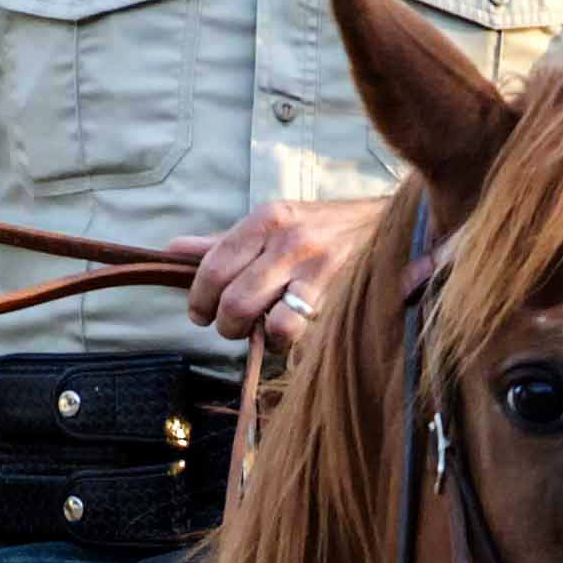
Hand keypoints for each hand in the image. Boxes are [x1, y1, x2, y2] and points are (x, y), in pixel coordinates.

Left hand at [187, 192, 384, 347]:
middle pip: (235, 298)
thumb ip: (225, 242)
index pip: (214, 264)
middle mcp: (289, 241)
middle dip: (225, 323)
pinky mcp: (341, 295)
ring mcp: (317, 269)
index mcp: (266, 219)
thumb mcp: (273, 223)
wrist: (389, 224)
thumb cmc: (322, 228)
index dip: (199, 298)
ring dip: (256, 337)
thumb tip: (173, 251)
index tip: (199, 313)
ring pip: (267, 321)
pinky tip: (289, 336)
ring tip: (260, 333)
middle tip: (229, 327)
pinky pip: (300, 332)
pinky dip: (287, 342)